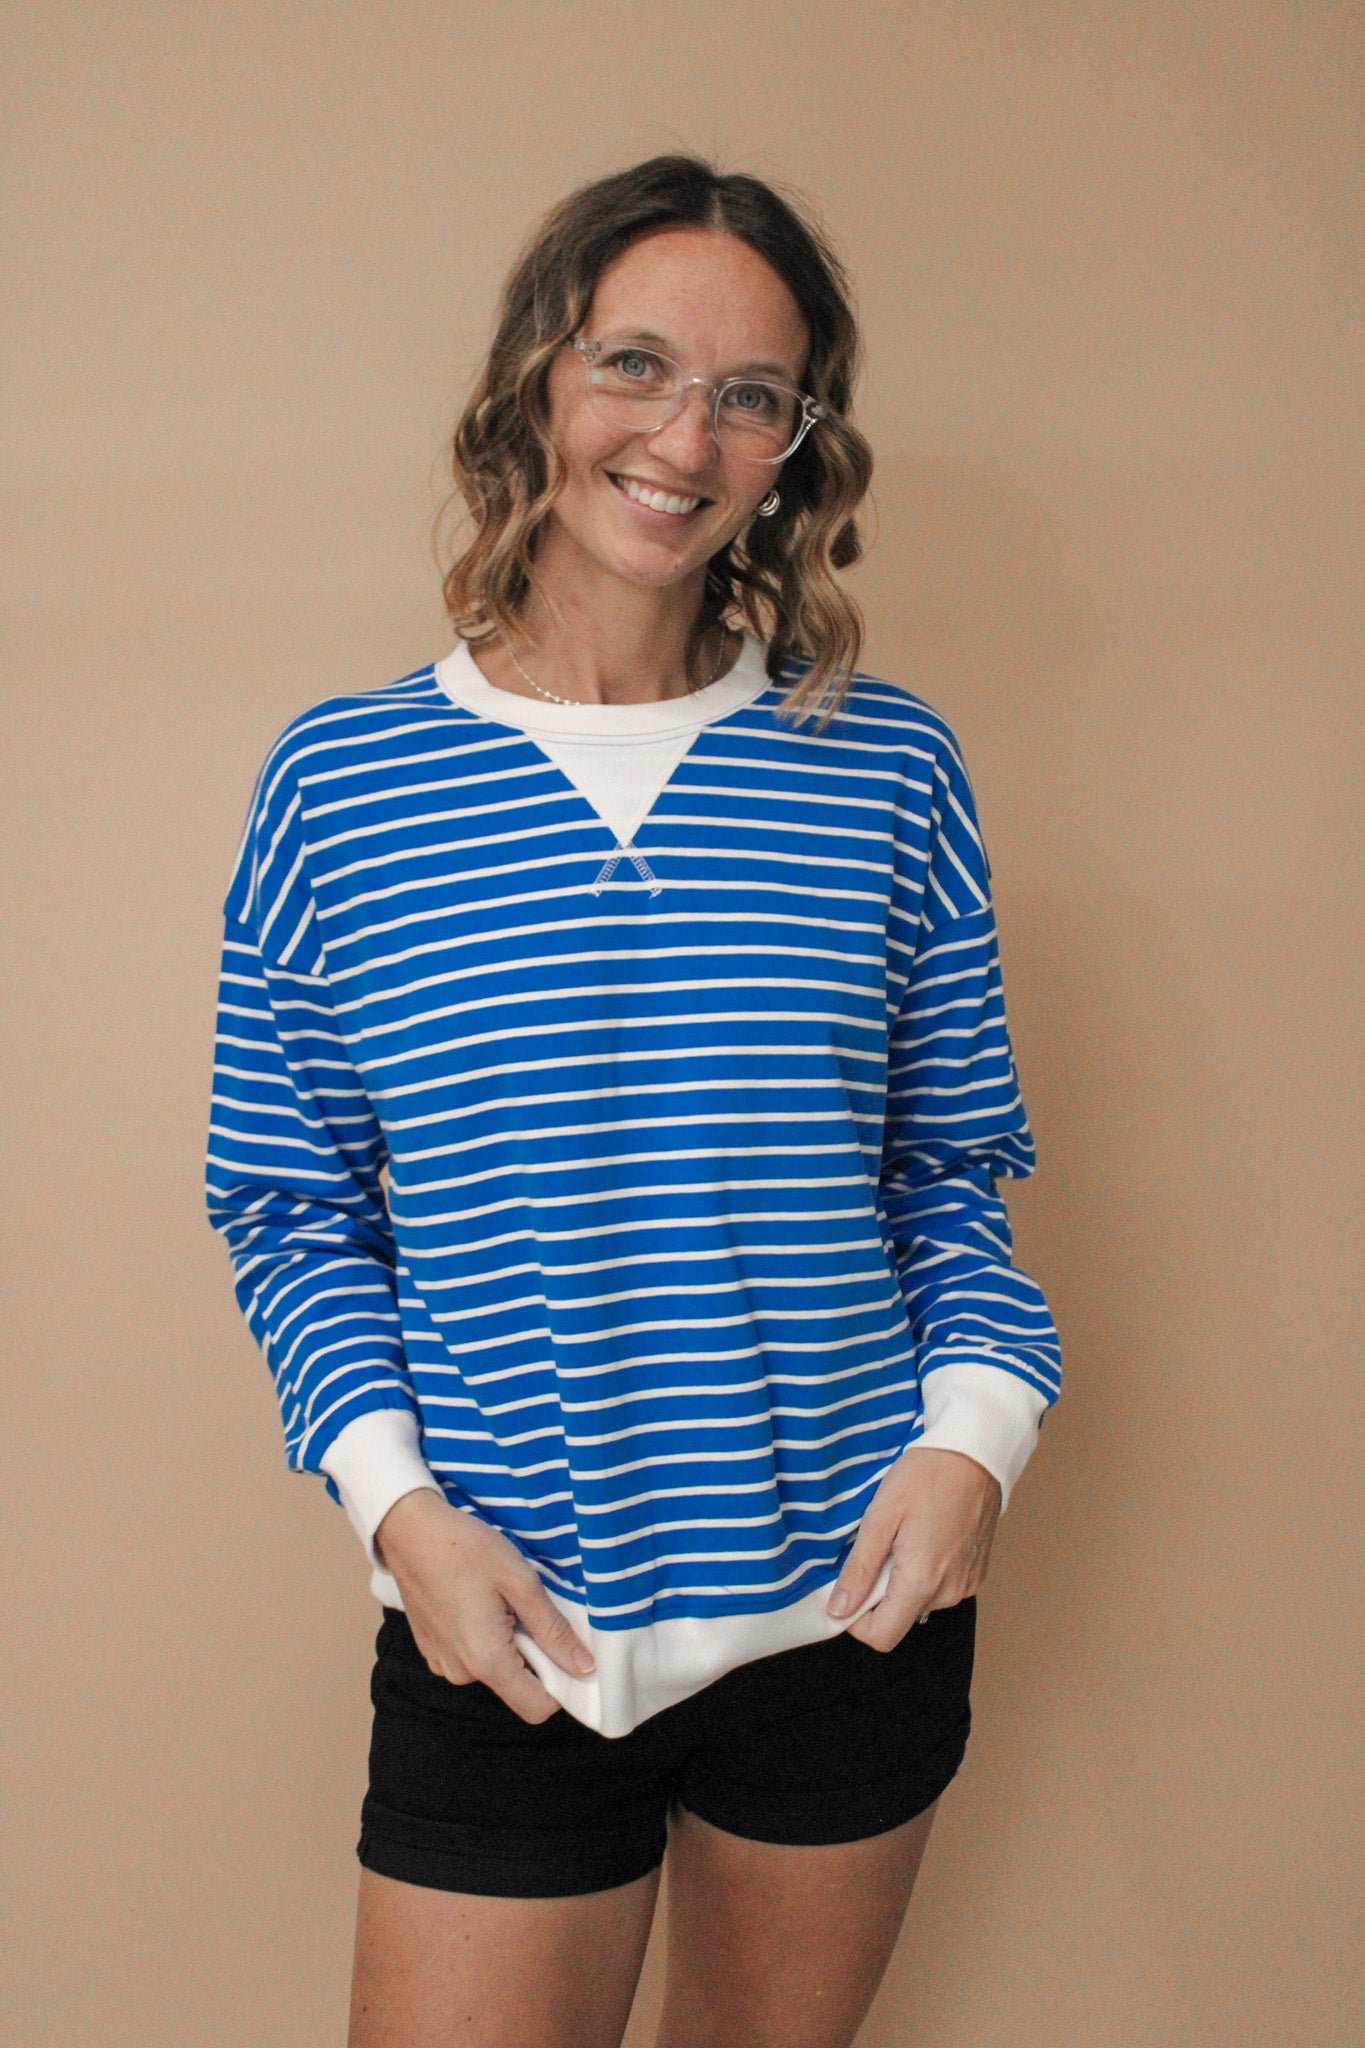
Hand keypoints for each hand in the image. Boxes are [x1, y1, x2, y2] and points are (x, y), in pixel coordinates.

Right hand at [374, 1488, 594, 1722]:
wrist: (410, 1530)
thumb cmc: (465, 1549)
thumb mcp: (521, 1582)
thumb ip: (554, 1630)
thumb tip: (585, 1668)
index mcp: (486, 1661)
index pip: (537, 1708)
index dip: (562, 1687)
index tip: (568, 1651)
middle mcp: (461, 1673)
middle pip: (517, 1687)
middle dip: (533, 1656)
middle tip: (526, 1608)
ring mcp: (443, 1664)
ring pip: (495, 1671)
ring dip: (508, 1644)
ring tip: (498, 1600)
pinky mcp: (433, 1652)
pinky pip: (471, 1659)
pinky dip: (484, 1639)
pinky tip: (477, 1602)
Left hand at [825, 1447, 1001, 1651]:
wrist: (975, 1452)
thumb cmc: (927, 1476)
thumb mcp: (881, 1516)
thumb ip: (859, 1569)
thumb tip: (839, 1609)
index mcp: (922, 1582)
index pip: (881, 1636)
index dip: (855, 1620)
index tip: (847, 1589)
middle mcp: (949, 1592)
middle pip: (899, 1618)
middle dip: (879, 1593)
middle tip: (878, 1547)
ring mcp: (966, 1584)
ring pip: (919, 1602)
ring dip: (903, 1580)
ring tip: (903, 1536)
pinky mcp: (975, 1573)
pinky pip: (940, 1587)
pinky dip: (925, 1572)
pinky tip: (924, 1536)